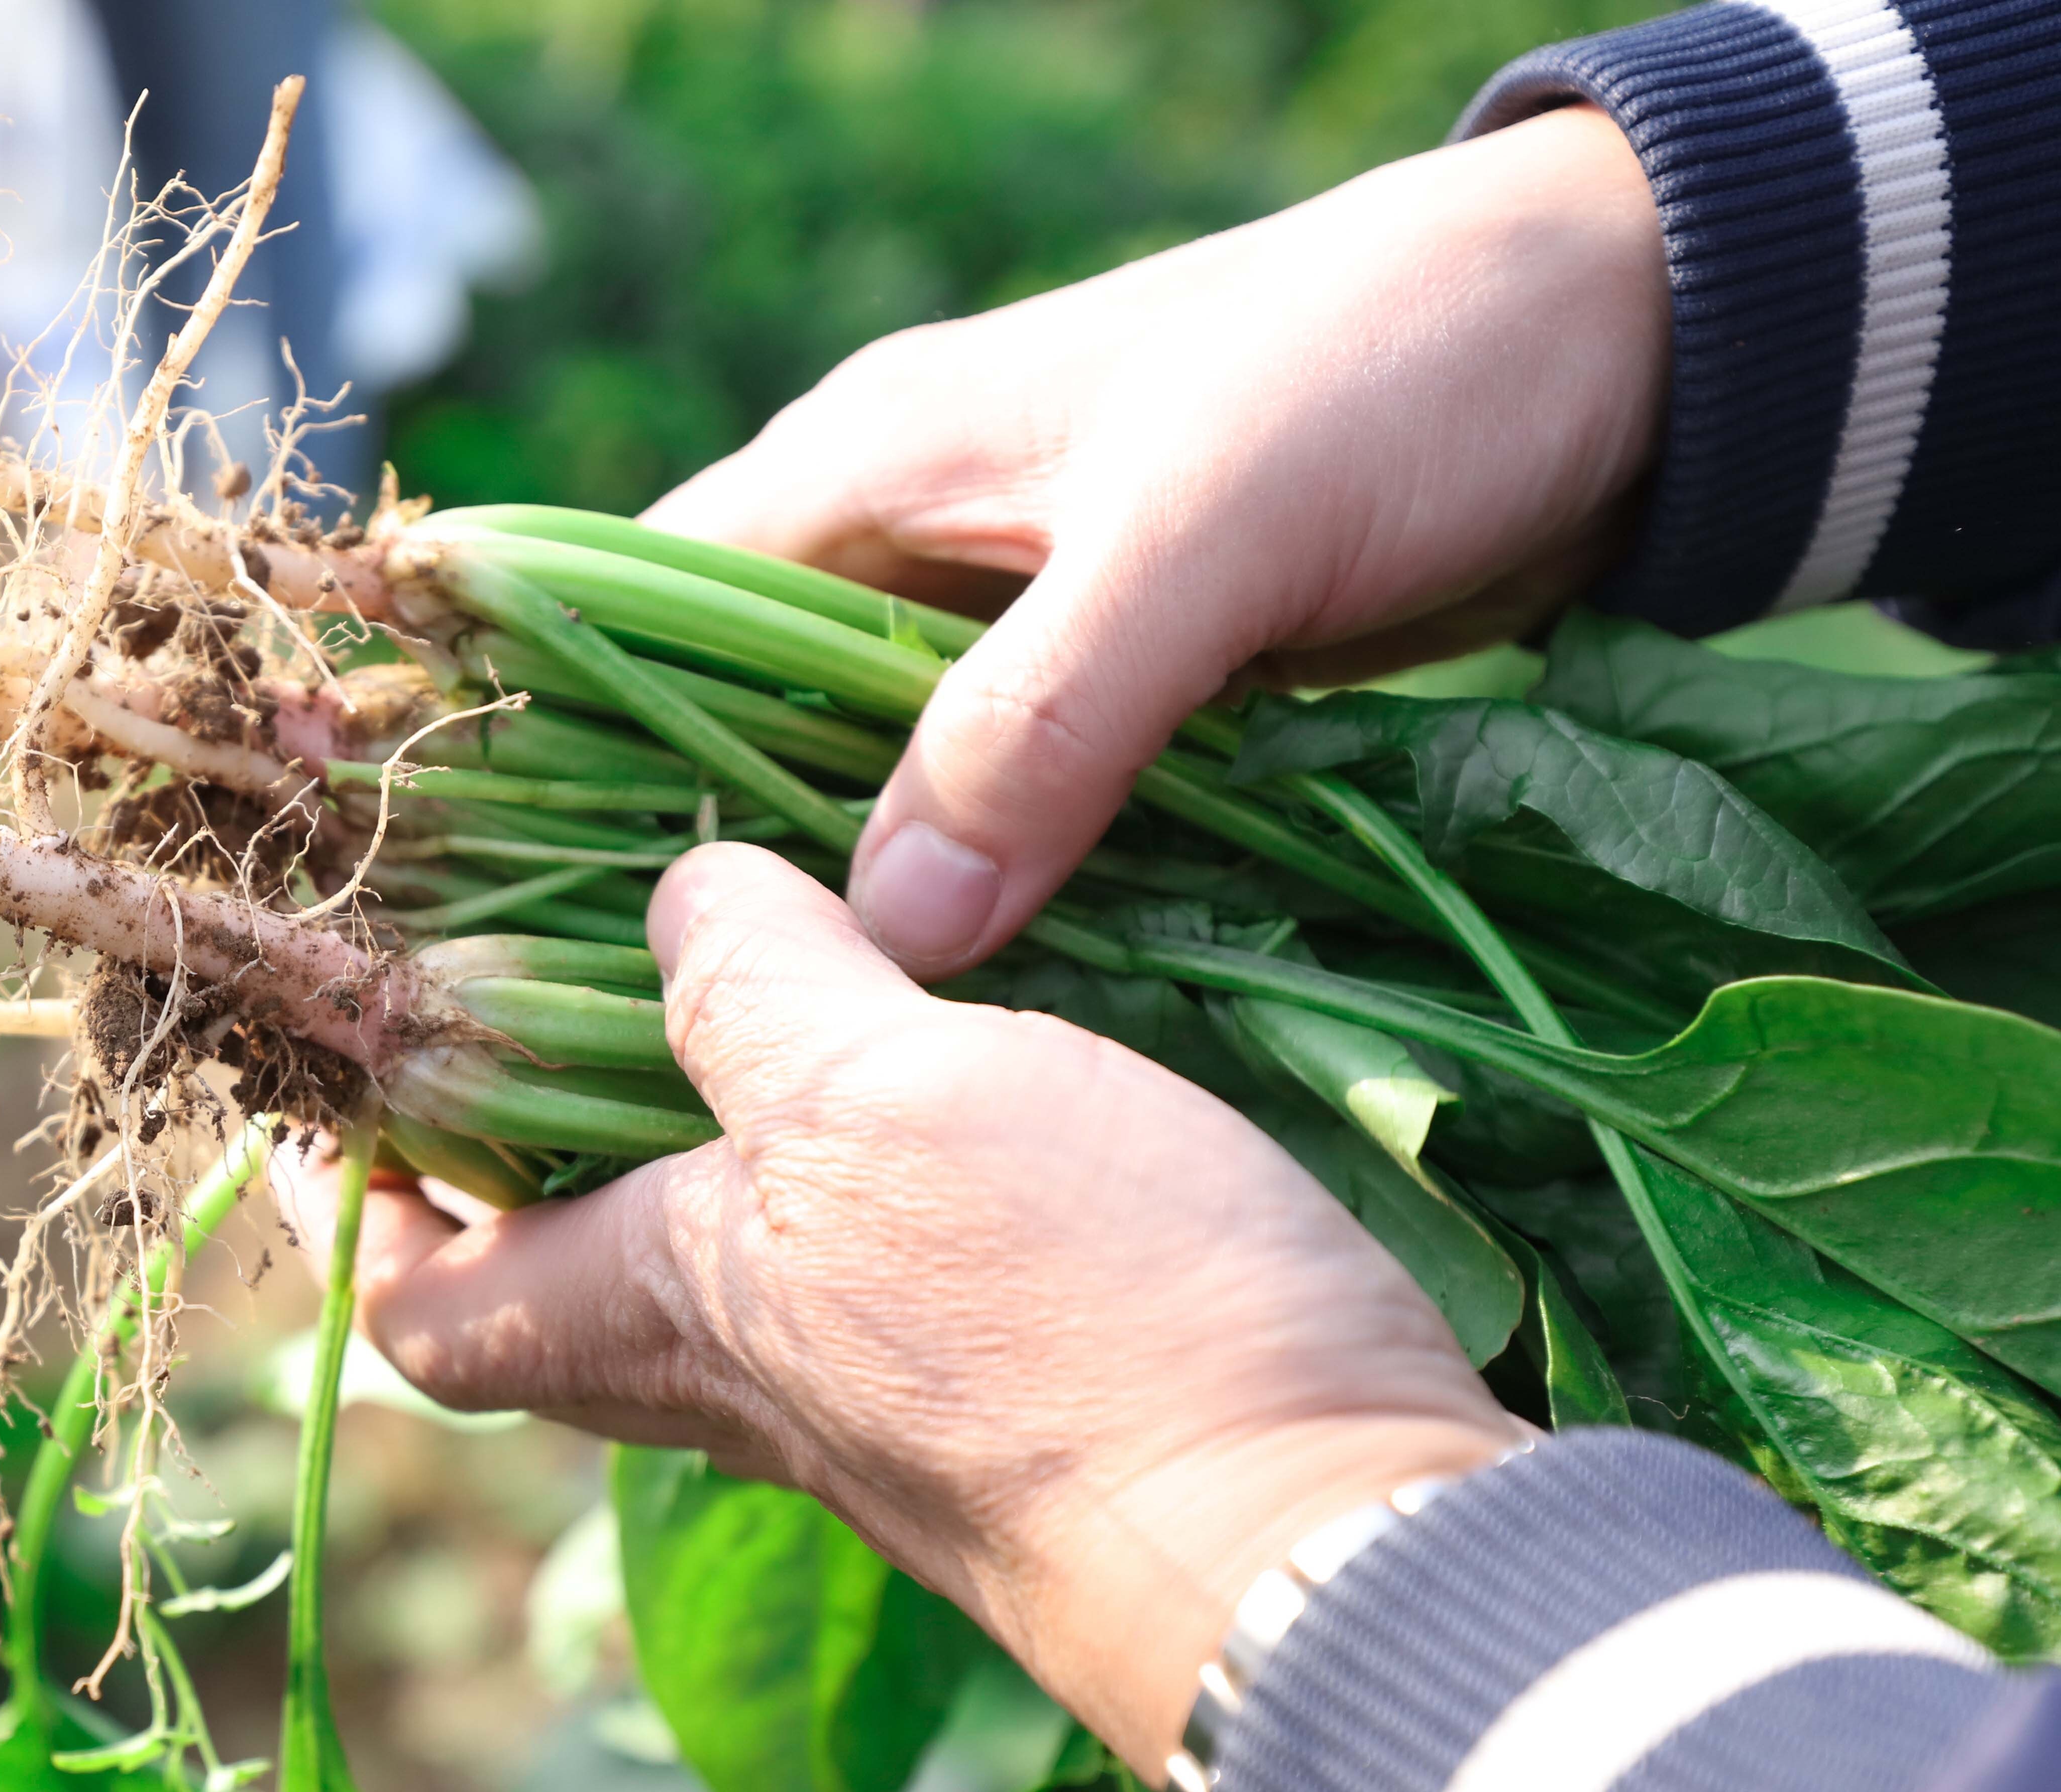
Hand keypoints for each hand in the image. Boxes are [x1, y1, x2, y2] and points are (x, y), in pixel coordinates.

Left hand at [298, 849, 1519, 1774]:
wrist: (1314, 1541)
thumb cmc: (1063, 1317)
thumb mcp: (872, 1096)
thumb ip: (751, 991)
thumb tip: (677, 906)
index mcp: (661, 1316)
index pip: (434, 1313)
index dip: (373, 1215)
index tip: (365, 1094)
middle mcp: (755, 1382)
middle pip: (581, 1289)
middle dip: (551, 1146)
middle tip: (569, 975)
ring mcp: (897, 1401)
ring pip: (748, 1269)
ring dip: (729, 1129)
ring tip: (766, 956)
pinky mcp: (1035, 1389)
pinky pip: (898, 1268)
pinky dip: (883, 1155)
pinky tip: (948, 1041)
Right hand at [646, 106, 1667, 978]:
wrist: (1619, 346)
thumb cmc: (1390, 372)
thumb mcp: (1204, 528)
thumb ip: (1042, 715)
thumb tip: (891, 924)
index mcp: (867, 463)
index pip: (637, 617)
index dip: (572, 760)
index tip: (541, 934)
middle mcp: (904, 549)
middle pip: (735, 730)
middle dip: (711, 875)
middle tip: (667, 1060)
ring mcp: (1011, 630)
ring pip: (871, 791)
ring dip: (858, 911)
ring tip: (802, 1076)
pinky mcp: (1116, 699)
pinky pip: (1001, 820)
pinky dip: (985, 906)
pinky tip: (971, 1024)